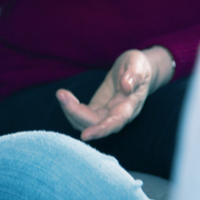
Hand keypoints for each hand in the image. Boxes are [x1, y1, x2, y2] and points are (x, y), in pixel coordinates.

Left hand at [56, 46, 173, 141]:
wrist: (138, 70)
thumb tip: (127, 86)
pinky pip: (82, 115)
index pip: (116, 122)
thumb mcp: (138, 63)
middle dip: (76, 113)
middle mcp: (118, 114)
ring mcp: (107, 113)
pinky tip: (64, 96)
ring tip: (61, 94)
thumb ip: (134, 74)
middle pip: (95, 123)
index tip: (85, 135)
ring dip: (71, 112)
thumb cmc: (139, 66)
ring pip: (86, 122)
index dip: (102, 130)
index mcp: (130, 105)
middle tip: (61, 94)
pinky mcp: (97, 109)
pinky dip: (71, 108)